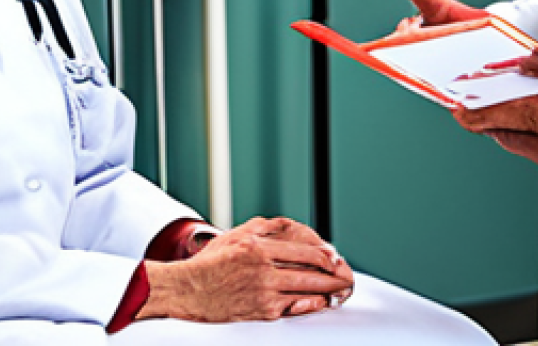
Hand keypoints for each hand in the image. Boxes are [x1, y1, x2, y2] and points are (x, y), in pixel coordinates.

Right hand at [138, 216, 353, 322]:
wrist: (189, 290)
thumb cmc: (211, 262)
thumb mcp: (237, 233)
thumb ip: (265, 227)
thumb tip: (291, 226)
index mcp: (258, 247)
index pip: (302, 250)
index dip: (324, 255)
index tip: (336, 257)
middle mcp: (262, 270)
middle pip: (309, 273)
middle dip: (333, 276)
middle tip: (348, 276)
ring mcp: (262, 293)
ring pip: (304, 292)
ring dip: (326, 291)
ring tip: (341, 291)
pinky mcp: (260, 312)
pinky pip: (291, 309)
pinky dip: (308, 305)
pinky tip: (318, 302)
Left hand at [455, 50, 537, 172]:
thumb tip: (516, 62)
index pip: (498, 117)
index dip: (471, 114)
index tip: (455, 109)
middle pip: (501, 132)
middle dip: (484, 118)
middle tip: (469, 102)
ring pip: (514, 142)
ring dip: (503, 126)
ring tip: (498, 104)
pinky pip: (530, 149)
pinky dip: (521, 133)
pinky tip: (524, 117)